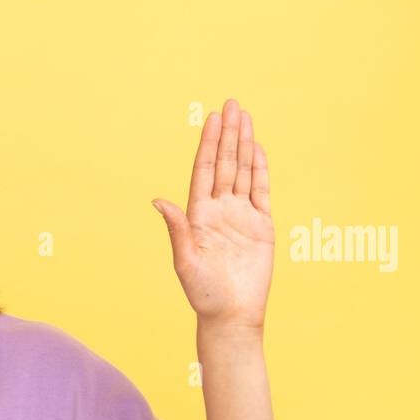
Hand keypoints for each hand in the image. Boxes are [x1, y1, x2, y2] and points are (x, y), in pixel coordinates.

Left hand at [151, 98, 274, 333]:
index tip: (212, 119)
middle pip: (224, 164)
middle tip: (231, 103)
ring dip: (243, 145)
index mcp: (197, 217)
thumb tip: (158, 201)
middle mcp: (218, 211)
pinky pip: (261, 191)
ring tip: (245, 117)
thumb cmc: (203, 295)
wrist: (232, 316)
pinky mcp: (261, 226)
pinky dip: (259, 169)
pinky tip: (257, 149)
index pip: (203, 172)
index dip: (208, 145)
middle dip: (227, 135)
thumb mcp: (185, 262)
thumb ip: (177, 230)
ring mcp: (240, 217)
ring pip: (242, 172)